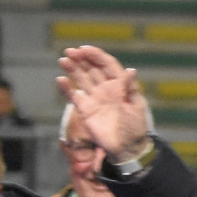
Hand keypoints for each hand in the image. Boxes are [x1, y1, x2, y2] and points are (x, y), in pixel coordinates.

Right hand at [57, 44, 152, 162]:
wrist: (126, 148)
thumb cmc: (135, 127)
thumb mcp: (137, 106)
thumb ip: (131, 88)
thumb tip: (131, 70)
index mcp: (119, 85)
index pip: (106, 64)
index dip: (96, 55)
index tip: (84, 49)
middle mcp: (105, 88)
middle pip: (91, 68)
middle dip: (81, 59)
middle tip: (70, 51)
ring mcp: (94, 98)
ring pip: (81, 79)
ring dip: (72, 69)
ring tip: (63, 60)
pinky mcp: (86, 110)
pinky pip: (74, 96)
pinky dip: (67, 88)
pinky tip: (60, 80)